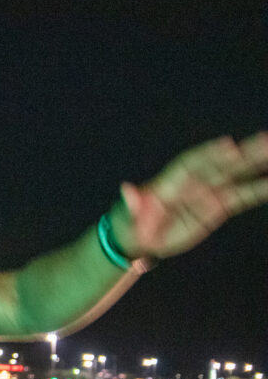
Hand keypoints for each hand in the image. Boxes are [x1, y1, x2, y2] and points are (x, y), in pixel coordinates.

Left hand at [110, 132, 267, 258]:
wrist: (138, 238)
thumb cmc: (129, 224)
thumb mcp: (126, 217)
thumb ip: (131, 203)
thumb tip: (126, 190)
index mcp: (170, 182)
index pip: (192, 163)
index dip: (209, 154)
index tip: (229, 145)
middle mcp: (191, 183)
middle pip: (220, 164)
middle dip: (242, 153)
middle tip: (265, 140)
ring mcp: (206, 193)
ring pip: (235, 177)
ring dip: (256, 166)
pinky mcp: (216, 207)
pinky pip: (240, 197)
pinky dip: (258, 190)